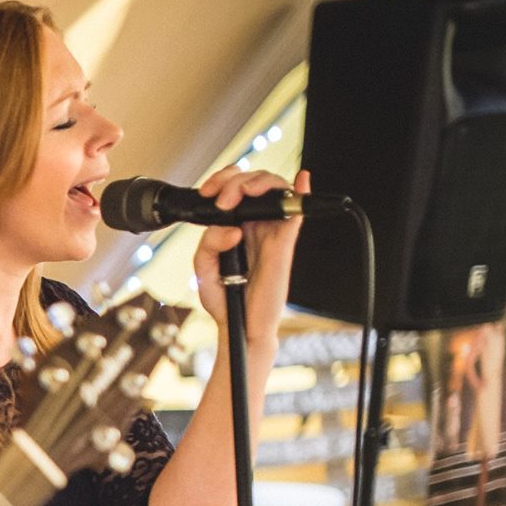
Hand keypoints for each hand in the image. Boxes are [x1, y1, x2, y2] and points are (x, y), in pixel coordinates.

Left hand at [192, 168, 309, 346]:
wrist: (239, 325)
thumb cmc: (225, 299)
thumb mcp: (203, 268)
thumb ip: (209, 243)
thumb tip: (233, 228)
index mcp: (236, 226)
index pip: (235, 189)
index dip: (223, 179)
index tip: (207, 191)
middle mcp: (256, 225)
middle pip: (255, 183)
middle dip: (236, 180)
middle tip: (221, 200)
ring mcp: (272, 233)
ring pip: (275, 191)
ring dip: (259, 182)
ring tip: (242, 194)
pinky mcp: (284, 244)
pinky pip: (297, 215)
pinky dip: (300, 194)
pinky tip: (301, 180)